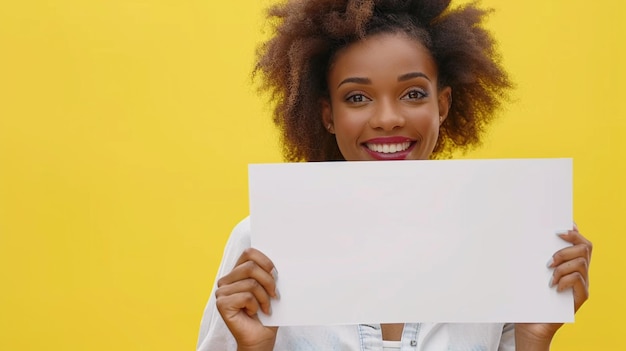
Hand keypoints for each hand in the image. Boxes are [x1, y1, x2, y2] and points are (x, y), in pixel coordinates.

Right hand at [215, 248, 278, 350]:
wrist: (261, 338)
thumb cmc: (266, 314)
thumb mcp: (270, 289)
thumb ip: (268, 273)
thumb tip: (275, 263)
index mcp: (237, 272)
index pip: (249, 253)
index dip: (265, 261)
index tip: (276, 274)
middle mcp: (226, 280)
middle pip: (251, 267)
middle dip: (269, 281)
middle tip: (275, 295)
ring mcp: (222, 292)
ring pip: (251, 283)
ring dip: (264, 297)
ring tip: (265, 308)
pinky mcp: (222, 304)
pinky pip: (246, 296)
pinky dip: (256, 305)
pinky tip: (254, 313)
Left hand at [515, 223, 591, 349]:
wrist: (530, 325)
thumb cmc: (528, 297)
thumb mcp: (528, 273)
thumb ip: (530, 256)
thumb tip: (517, 234)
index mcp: (568, 262)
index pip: (578, 240)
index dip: (573, 230)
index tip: (560, 226)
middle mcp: (578, 271)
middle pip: (586, 246)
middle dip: (567, 245)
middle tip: (549, 258)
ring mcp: (581, 284)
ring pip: (581, 261)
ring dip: (563, 264)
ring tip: (549, 274)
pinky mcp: (580, 297)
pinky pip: (579, 279)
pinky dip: (565, 279)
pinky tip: (553, 286)